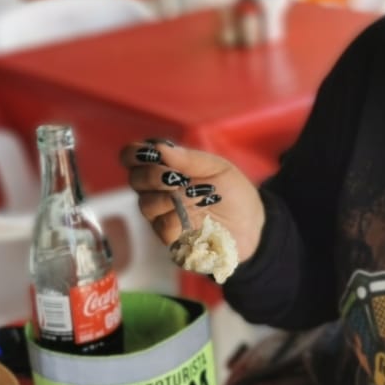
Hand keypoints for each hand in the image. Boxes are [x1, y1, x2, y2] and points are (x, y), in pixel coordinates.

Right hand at [121, 140, 265, 263]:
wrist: (252, 223)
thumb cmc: (231, 191)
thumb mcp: (216, 167)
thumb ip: (188, 159)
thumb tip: (160, 148)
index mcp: (164, 167)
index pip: (132, 157)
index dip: (134, 153)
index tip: (151, 153)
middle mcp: (156, 190)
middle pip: (135, 180)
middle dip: (153, 175)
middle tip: (176, 177)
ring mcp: (162, 215)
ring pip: (147, 204)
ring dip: (169, 197)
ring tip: (195, 195)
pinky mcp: (171, 237)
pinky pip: (163, 226)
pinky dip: (178, 217)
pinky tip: (197, 212)